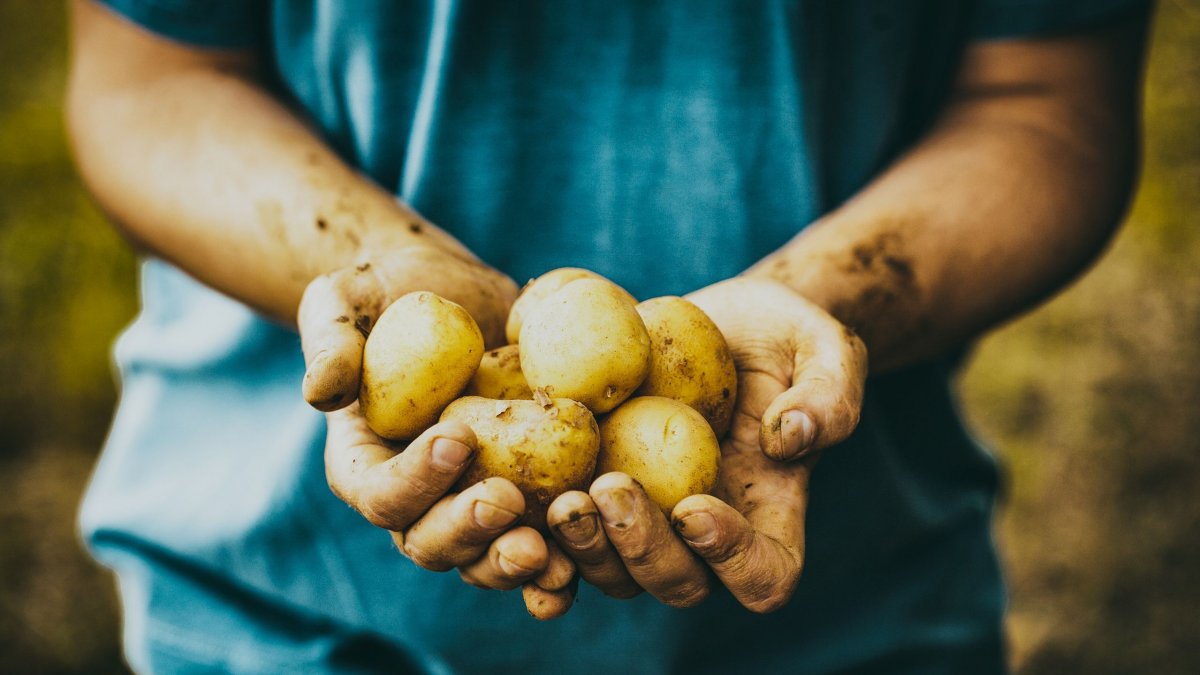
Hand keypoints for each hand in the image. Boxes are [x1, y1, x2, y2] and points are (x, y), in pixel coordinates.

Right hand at [300, 244, 564, 600]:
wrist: (451, 294)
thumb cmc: (384, 292)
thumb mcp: (343, 301)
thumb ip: (329, 342)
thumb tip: (320, 392)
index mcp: (365, 464)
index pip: (381, 493)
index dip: (414, 479)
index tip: (457, 437)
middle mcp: (416, 498)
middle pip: (431, 542)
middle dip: (468, 533)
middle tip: (507, 502)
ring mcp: (470, 502)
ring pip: (484, 558)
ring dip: (514, 563)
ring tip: (550, 553)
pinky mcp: (524, 492)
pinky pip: (541, 539)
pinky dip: (562, 556)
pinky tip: (587, 554)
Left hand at [546, 277, 866, 611]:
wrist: (720, 320)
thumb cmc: (784, 335)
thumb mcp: (826, 346)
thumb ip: (829, 393)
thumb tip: (790, 437)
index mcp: (769, 515)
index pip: (764, 575)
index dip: (732, 562)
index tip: (697, 507)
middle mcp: (704, 536)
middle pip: (678, 583)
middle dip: (640, 550)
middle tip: (611, 487)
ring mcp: (647, 521)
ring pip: (613, 573)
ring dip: (585, 547)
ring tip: (560, 494)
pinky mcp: (594, 492)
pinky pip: (561, 535)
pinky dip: (535, 535)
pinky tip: (509, 502)